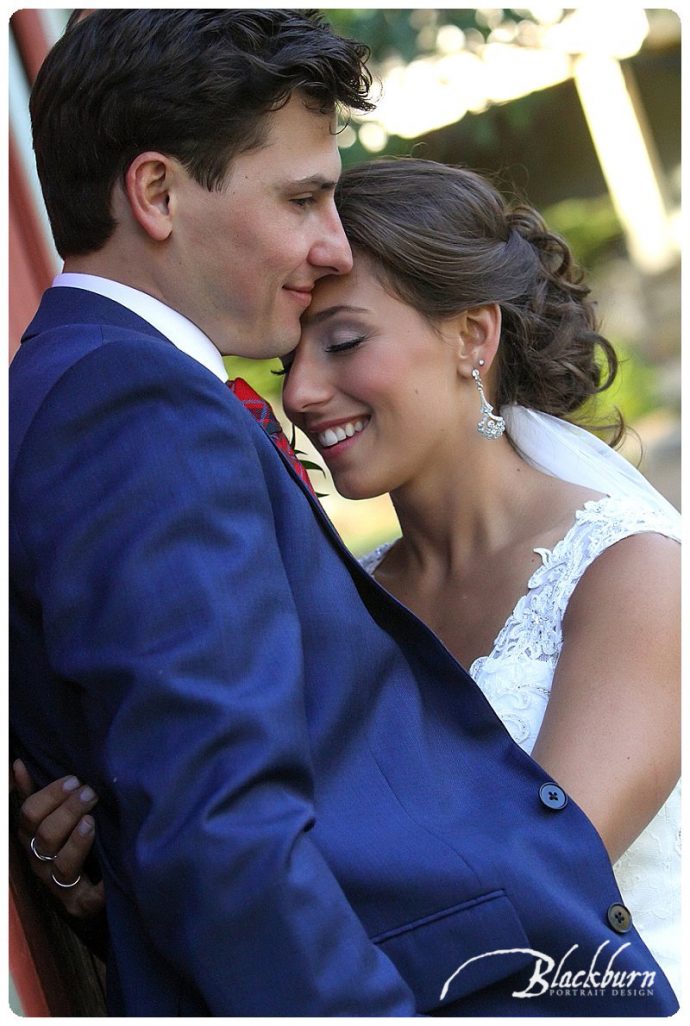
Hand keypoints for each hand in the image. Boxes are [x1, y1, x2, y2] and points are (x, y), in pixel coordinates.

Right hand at [12, 759, 105, 918]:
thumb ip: (35, 795)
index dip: (50, 795)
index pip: (29, 814)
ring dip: (77, 840)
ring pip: (61, 864)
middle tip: (91, 793)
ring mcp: (59, 885)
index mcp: (32, 838)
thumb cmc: (68, 844)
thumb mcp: (51, 818)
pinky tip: (109, 876)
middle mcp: (40, 862)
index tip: (74, 780)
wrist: (86, 893)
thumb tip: (17, 764)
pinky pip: (88, 898)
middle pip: (46, 836)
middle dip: (68, 811)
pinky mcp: (80, 904)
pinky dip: (100, 888)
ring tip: (92, 821)